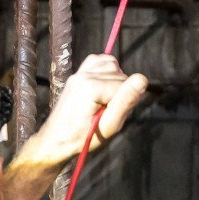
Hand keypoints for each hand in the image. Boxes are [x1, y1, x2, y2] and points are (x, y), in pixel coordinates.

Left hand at [20, 55, 149, 166]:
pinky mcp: (78, 73)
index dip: (124, 103)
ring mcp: (79, 72)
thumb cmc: (83, 138)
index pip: (126, 85)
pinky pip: (100, 60)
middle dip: (120, 93)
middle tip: (107, 112)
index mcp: (91, 88)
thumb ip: (126, 101)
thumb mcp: (109, 126)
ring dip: (115, 81)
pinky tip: (102, 87)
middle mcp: (84, 75)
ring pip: (113, 65)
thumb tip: (142, 79)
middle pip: (120, 75)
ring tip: (104, 101)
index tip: (110, 117)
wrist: (56, 139)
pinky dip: (107, 70)